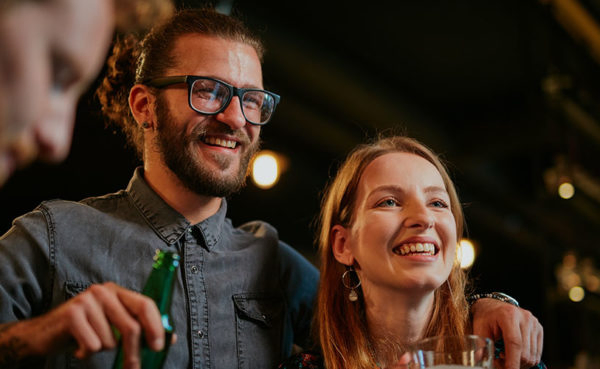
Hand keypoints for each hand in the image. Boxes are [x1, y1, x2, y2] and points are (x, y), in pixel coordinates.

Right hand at [0, 282, 163, 368]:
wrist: (43, 334)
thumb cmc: (84, 330)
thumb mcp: (112, 325)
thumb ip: (138, 327)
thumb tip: (170, 339)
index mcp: (118, 292)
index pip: (146, 305)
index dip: (156, 327)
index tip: (159, 347)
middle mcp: (104, 291)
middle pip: (131, 326)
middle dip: (134, 353)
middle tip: (132, 368)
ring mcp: (87, 300)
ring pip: (110, 340)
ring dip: (102, 350)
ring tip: (90, 343)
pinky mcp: (72, 314)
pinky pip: (92, 345)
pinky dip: (86, 353)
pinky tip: (77, 346)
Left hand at [471, 298, 542, 368]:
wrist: (493, 305)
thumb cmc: (486, 317)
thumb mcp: (479, 329)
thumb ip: (481, 346)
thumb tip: (478, 362)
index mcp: (509, 315)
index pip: (514, 343)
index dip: (512, 361)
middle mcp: (525, 318)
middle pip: (525, 353)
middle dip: (512, 363)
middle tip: (498, 361)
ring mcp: (534, 323)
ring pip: (533, 356)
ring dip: (519, 362)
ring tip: (504, 355)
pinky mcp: (539, 329)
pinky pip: (537, 353)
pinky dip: (526, 358)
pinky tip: (514, 352)